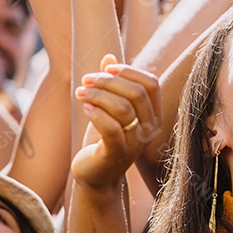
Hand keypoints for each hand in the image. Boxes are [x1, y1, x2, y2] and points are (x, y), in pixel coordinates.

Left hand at [71, 56, 159, 189]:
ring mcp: (135, 144)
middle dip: (108, 81)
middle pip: (136, 93)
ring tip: (79, 92)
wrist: (95, 176)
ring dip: (97, 94)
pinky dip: (96, 113)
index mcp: (153, 116)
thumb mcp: (109, 111)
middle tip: (85, 79)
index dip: (130, 71)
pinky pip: (111, 129)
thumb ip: (111, 86)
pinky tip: (85, 108)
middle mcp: (149, 130)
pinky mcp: (116, 155)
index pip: (151, 84)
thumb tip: (108, 56)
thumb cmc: (103, 141)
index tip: (107, 68)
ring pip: (123, 108)